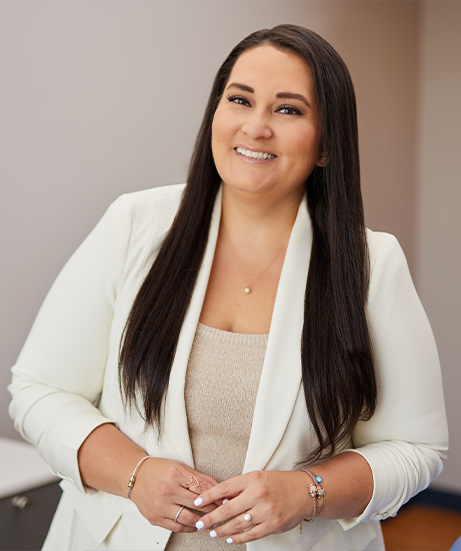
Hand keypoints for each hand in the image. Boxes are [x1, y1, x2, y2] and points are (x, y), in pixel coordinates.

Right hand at [130, 457, 218, 531]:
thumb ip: (199, 478)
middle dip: (213, 509)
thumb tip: (218, 487)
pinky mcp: (155, 518)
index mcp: (175, 474)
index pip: (201, 487)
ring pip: (188, 519)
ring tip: (210, 521)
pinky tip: (195, 525)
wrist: (135, 477)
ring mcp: (160, 506)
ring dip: (202, 521)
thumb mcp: (180, 467)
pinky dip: (189, 528)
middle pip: (197, 504)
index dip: (216, 495)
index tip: (225, 500)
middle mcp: (167, 491)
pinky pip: (176, 527)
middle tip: (222, 511)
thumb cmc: (158, 470)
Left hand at [192, 470, 312, 543]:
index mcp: (252, 479)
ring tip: (213, 532)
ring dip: (222, 530)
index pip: (224, 488)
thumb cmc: (279, 483)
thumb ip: (239, 487)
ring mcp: (265, 511)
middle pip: (227, 510)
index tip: (197, 502)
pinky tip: (230, 539)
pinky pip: (251, 535)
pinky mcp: (273, 525)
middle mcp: (258, 494)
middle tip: (200, 523)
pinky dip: (238, 538)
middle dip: (210, 518)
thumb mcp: (258, 477)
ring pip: (237, 524)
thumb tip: (219, 498)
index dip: (208, 496)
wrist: (304, 491)